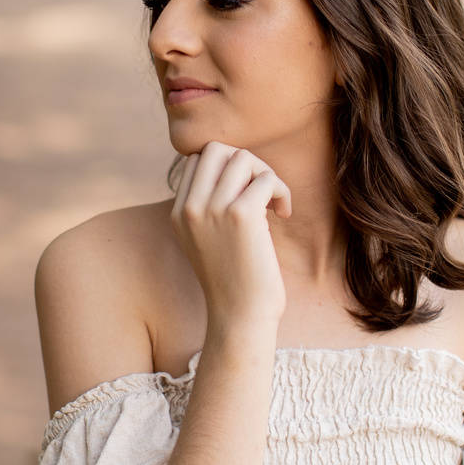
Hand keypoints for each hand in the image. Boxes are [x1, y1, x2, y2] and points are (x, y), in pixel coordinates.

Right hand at [172, 142, 290, 328]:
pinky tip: (284, 214)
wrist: (240, 316)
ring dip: (266, 175)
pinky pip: (266, 179)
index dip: (227, 168)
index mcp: (179, 212)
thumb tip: (239, 167)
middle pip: (215, 148)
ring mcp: (212, 209)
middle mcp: (190, 207)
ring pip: (242, 157)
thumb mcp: (209, 240)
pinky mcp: (240, 215)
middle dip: (245, 161)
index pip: (198, 159)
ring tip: (274, 203)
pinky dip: (281, 191)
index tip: (246, 194)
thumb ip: (211, 207)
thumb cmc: (235, 281)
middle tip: (261, 190)